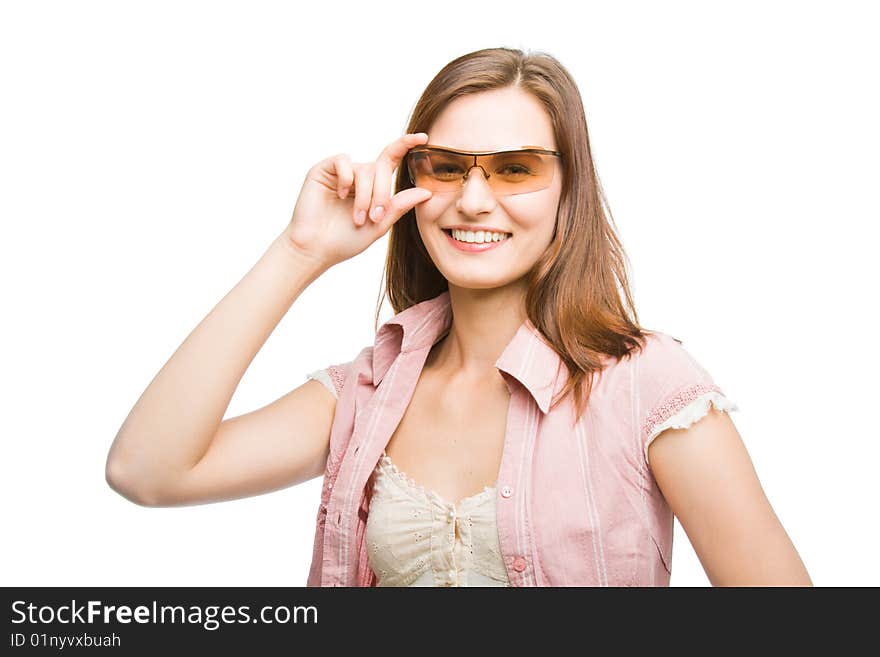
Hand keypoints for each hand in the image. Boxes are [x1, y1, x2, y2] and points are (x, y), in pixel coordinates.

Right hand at [281, 132, 432, 268]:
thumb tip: (426, 192)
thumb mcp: (380, 225)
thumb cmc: (346, 240)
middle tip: (374, 217)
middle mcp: (359, 175)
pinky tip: (340, 195)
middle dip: (382, 193)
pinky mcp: (324, 170)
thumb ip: (399, 206)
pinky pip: (344, 161)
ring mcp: (342, 172)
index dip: (406, 145)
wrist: (316, 248)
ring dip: (365, 195)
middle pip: (382, 168)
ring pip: (365, 169)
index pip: (392, 159)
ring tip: (357, 218)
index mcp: (374, 186)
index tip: (424, 138)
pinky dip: (347, 178)